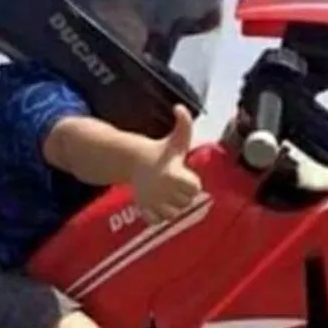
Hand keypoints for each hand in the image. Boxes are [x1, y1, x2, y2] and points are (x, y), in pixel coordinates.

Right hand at [132, 105, 201, 224]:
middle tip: (176, 187)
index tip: (185, 177)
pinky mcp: (144, 209)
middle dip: (183, 196)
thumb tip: (179, 107)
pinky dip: (157, 217)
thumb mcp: (176, 139)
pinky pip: (155, 221)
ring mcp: (153, 201)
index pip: (194, 188)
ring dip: (172, 208)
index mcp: (174, 173)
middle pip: (185, 203)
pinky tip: (157, 206)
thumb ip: (183, 124)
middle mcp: (164, 190)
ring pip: (172, 215)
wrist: (133, 160)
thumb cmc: (161, 152)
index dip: (192, 183)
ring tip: (168, 197)